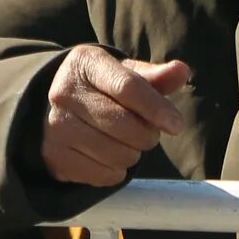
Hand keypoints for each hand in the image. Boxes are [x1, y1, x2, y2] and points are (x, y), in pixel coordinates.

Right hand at [38, 46, 189, 187]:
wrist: (58, 111)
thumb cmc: (102, 90)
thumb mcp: (126, 75)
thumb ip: (155, 77)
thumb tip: (182, 70)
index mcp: (86, 63)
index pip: (127, 87)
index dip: (156, 108)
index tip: (176, 125)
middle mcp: (64, 92)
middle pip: (125, 125)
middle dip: (147, 134)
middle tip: (145, 130)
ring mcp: (56, 126)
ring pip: (118, 155)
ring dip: (133, 154)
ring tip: (124, 141)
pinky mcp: (56, 157)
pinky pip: (105, 176)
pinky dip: (117, 171)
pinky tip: (109, 155)